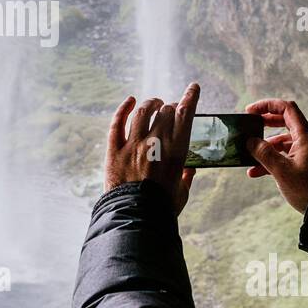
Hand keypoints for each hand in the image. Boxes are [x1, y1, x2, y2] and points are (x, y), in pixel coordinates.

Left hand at [104, 83, 199, 214]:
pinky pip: (117, 123)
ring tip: (154, 103)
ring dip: (150, 103)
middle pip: (164, 112)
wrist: (135, 218)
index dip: (190, 98)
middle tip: (170, 109)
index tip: (193, 88)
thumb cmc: (162, 209)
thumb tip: (190, 169)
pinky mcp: (114, 150)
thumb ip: (186, 178)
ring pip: (142, 112)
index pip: (185, 115)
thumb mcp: (182, 193)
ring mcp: (133, 145)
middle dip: (170, 106)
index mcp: (176, 152)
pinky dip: (123, 108)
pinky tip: (129, 101)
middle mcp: (156, 143)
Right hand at [243, 98, 307, 213]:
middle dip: (265, 124)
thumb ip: (264, 153)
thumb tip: (250, 141)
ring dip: (266, 147)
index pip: (287, 109)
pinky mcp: (306, 164)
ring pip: (283, 141)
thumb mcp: (281, 170)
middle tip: (249, 127)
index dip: (267, 106)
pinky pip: (286, 156)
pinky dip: (272, 160)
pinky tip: (256, 172)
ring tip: (249, 157)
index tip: (250, 111)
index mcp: (305, 136)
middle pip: (285, 122)